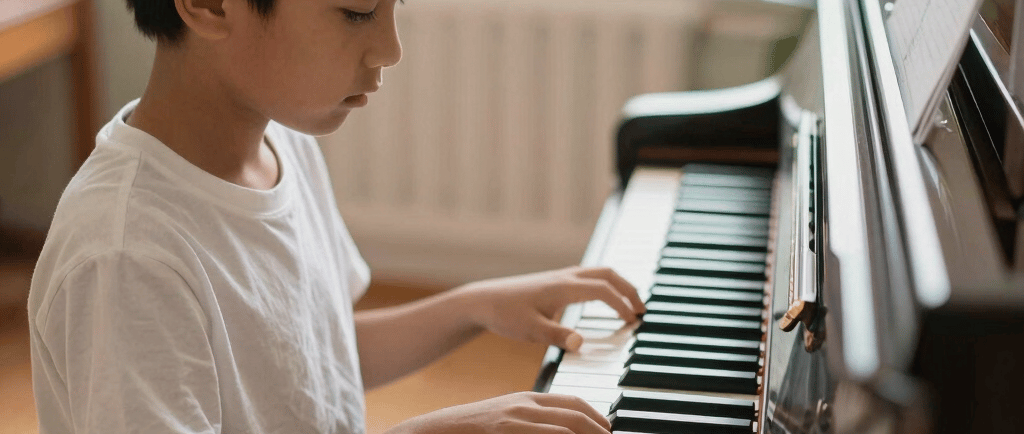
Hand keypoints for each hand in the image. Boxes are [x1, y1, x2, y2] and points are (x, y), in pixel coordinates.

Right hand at [391, 392, 610, 433]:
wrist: (437, 430)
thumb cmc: (474, 431)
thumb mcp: (507, 419)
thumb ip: (532, 422)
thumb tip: (561, 430)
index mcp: (528, 398)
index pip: (575, 401)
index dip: (598, 416)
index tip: (608, 430)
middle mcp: (526, 405)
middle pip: (578, 415)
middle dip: (601, 431)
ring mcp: (517, 419)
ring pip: (568, 428)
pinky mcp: (507, 431)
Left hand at [457, 266, 644, 350]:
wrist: (482, 301)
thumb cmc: (504, 314)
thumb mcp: (530, 330)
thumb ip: (557, 336)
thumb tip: (581, 343)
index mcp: (562, 287)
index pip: (603, 289)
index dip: (622, 303)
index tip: (634, 321)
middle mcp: (564, 277)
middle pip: (607, 274)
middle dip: (628, 289)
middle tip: (641, 310)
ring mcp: (559, 277)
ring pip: (598, 273)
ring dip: (617, 286)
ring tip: (629, 306)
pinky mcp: (553, 282)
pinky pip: (587, 278)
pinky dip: (603, 286)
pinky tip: (603, 300)